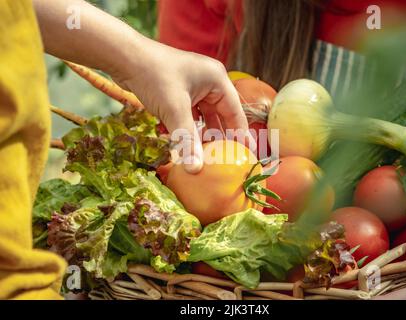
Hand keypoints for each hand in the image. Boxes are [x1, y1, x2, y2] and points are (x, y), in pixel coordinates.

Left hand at [111, 39, 247, 172]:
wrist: (124, 57)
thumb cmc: (154, 76)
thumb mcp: (174, 110)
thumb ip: (187, 141)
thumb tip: (196, 169)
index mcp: (217, 80)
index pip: (235, 113)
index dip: (241, 136)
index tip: (247, 155)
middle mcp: (209, 82)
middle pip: (221, 116)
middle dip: (220, 138)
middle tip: (224, 161)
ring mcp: (193, 87)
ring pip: (203, 117)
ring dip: (201, 135)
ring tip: (204, 156)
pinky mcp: (179, 92)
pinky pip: (189, 115)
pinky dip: (186, 128)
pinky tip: (182, 143)